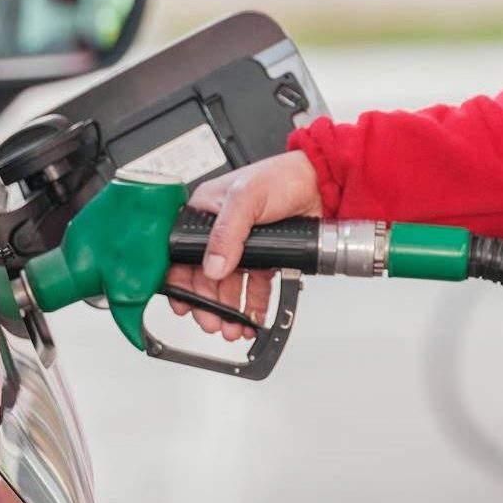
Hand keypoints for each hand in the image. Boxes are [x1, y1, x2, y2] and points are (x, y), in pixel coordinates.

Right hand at [167, 151, 321, 338]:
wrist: (322, 183)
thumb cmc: (282, 175)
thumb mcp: (246, 197)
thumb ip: (227, 232)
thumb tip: (212, 266)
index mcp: (204, 211)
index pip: (182, 252)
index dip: (181, 280)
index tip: (184, 304)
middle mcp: (220, 231)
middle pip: (205, 276)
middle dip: (207, 303)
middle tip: (212, 322)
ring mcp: (242, 245)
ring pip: (228, 285)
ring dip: (228, 309)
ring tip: (232, 327)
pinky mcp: (265, 256)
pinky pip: (253, 286)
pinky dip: (252, 304)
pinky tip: (252, 318)